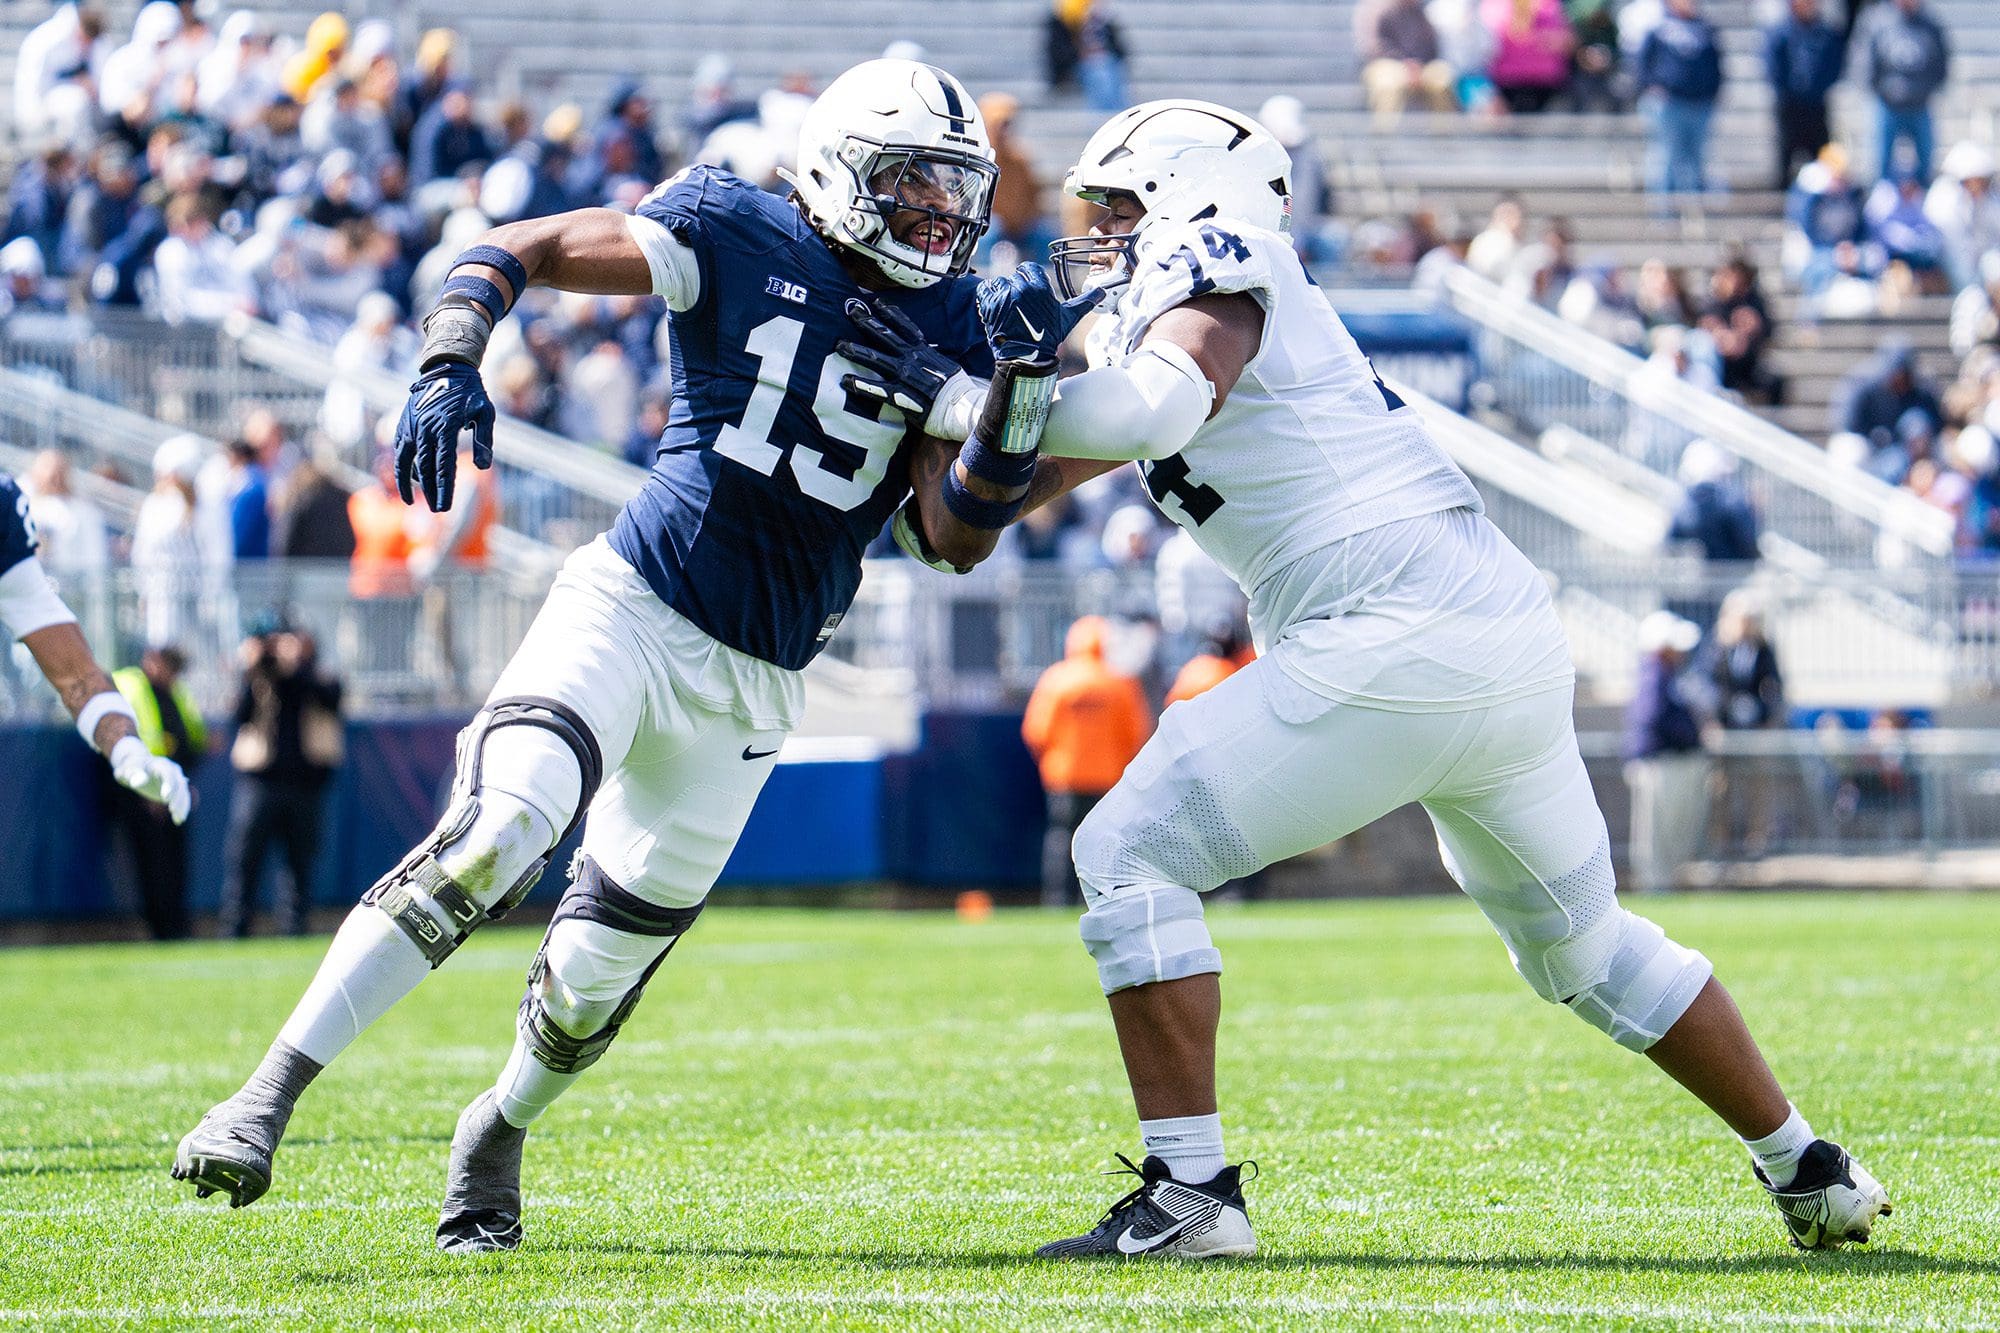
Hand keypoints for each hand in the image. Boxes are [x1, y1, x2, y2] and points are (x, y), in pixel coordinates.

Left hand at [110, 736, 190, 824]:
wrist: (136, 767)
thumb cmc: (129, 768)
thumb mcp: (126, 770)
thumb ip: (131, 774)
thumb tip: (138, 782)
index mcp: (160, 764)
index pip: (168, 774)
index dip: (168, 785)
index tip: (166, 799)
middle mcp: (172, 770)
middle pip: (179, 783)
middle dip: (178, 797)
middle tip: (172, 811)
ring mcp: (176, 779)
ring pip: (183, 792)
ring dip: (182, 805)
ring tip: (178, 819)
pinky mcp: (176, 789)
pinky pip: (182, 798)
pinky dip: (182, 808)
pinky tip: (178, 820)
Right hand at [395, 361, 494, 511]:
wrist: (447, 368)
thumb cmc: (471, 393)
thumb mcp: (485, 413)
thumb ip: (484, 440)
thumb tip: (483, 467)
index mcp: (446, 427)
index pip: (443, 466)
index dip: (443, 489)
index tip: (445, 507)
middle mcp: (425, 428)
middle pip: (425, 468)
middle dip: (430, 491)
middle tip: (438, 510)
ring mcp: (411, 426)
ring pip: (408, 461)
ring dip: (410, 483)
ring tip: (412, 502)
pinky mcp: (403, 424)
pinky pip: (400, 451)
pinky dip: (401, 467)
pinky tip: (408, 482)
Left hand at [837, 297, 961, 421]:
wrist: (963, 407)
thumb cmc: (959, 390)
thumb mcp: (948, 367)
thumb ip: (933, 360)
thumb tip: (928, 357)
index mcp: (924, 351)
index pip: (905, 326)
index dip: (890, 313)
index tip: (877, 302)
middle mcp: (912, 358)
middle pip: (885, 336)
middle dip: (867, 322)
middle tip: (851, 312)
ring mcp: (904, 375)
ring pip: (876, 358)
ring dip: (856, 350)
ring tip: (839, 345)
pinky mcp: (901, 395)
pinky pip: (876, 388)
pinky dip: (860, 384)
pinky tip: (845, 380)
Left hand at [976, 262, 1101, 362]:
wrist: (1027, 358)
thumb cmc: (1048, 338)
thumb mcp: (1068, 318)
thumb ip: (1084, 302)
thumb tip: (1100, 292)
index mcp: (1040, 287)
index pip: (1028, 268)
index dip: (1028, 278)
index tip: (1029, 290)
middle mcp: (1022, 289)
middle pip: (1014, 277)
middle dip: (1016, 289)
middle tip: (1020, 307)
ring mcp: (1005, 297)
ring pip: (999, 283)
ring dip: (1001, 293)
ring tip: (1008, 309)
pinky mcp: (990, 305)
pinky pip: (984, 290)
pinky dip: (988, 297)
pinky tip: (996, 309)